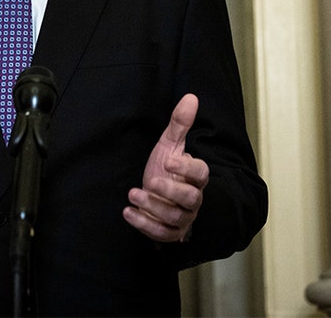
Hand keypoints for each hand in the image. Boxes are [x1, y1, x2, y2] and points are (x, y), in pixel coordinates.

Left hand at [123, 93, 209, 242]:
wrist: (158, 195)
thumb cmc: (166, 169)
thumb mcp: (169, 145)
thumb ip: (180, 124)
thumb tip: (191, 97)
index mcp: (196, 177)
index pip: (201, 174)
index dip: (187, 169)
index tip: (169, 160)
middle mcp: (193, 199)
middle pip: (191, 200)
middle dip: (171, 191)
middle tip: (151, 181)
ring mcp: (182, 217)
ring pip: (175, 217)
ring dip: (153, 207)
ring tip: (134, 193)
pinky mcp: (169, 232)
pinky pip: (161, 234)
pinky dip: (144, 224)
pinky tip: (128, 212)